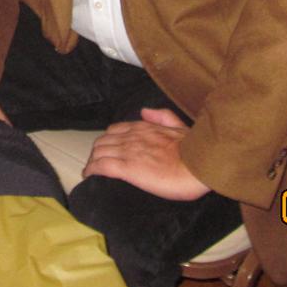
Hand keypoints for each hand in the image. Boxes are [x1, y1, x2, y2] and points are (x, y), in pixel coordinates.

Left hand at [82, 107, 210, 200]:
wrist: (199, 164)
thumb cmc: (194, 149)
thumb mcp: (179, 125)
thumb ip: (162, 116)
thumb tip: (145, 111)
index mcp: (144, 127)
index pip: (115, 130)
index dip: (108, 140)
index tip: (107, 150)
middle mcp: (132, 137)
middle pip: (103, 141)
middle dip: (97, 152)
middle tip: (96, 163)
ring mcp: (128, 152)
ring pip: (99, 152)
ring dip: (92, 161)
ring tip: (91, 171)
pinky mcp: (127, 168)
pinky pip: (101, 166)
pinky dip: (91, 170)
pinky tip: (88, 175)